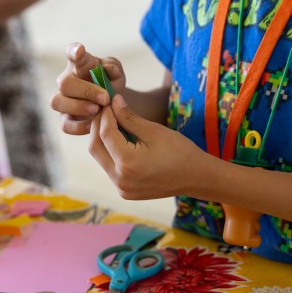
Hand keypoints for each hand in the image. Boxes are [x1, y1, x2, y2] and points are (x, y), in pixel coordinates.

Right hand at [50, 42, 126, 134]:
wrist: (112, 105)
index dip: (73, 51)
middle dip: (86, 91)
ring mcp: (63, 100)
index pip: (72, 53)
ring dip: (78, 107)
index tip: (80, 51)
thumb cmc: (110, 83)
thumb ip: (114, 68)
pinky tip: (93, 125)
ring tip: (97, 111)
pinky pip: (65, 124)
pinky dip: (79, 126)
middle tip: (105, 99)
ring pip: (57, 102)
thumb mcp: (117, 74)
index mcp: (79, 64)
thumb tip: (108, 69)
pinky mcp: (65, 119)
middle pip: (64, 83)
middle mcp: (66, 80)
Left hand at [90, 94, 212, 199]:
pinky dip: (109, 152)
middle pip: (95, 148)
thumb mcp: (154, 131)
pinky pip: (109, 168)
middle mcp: (120, 179)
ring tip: (110, 122)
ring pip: (100, 159)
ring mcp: (121, 188)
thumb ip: (129, 117)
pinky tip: (117, 140)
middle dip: (97, 126)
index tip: (107, 101)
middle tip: (104, 110)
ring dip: (101, 139)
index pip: (106, 133)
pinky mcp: (125, 191)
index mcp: (128, 163)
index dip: (105, 115)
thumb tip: (113, 100)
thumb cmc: (180, 151)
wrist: (196, 177)